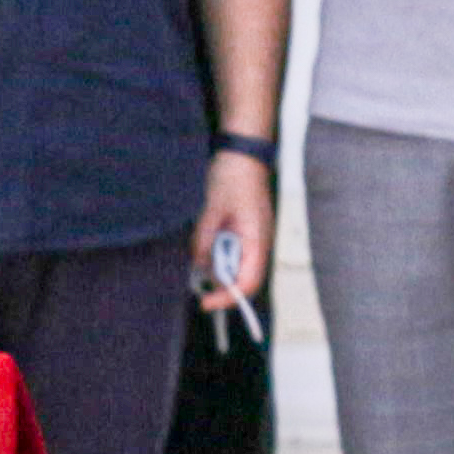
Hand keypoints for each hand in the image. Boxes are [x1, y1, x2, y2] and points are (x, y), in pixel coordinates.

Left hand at [191, 147, 274, 311]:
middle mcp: (258, 243)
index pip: (248, 283)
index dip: (228, 297)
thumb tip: (198, 264)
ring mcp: (252, 237)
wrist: (242, 151)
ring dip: (215, 262)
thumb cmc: (233, 176)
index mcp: (257, 240)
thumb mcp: (212, 208)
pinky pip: (231, 250)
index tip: (205, 302)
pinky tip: (205, 235)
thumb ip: (204, 239)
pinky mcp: (244, 231)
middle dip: (218, 280)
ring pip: (234, 265)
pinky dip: (216, 250)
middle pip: (241, 278)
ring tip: (201, 243)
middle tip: (196, 273)